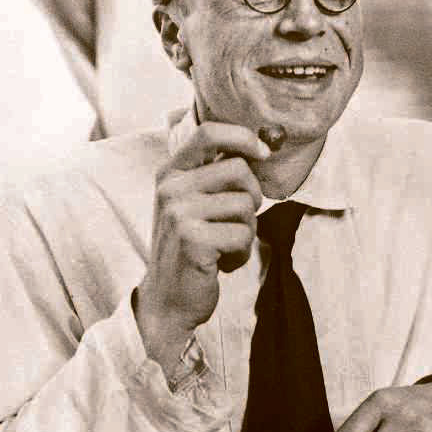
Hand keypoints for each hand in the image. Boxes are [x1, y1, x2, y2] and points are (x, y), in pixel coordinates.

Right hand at [135, 122, 269, 373]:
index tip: (264, 153)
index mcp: (170, 173)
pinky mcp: (193, 240)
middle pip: (239, 170)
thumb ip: (216, 176)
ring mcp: (179, 214)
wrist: (167, 299)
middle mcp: (170, 188)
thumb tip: (263, 148)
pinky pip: (243, 235)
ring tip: (224, 246)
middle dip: (252, 197)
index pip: (208, 132)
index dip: (244, 137)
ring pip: (245, 205)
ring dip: (247, 231)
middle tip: (238, 222)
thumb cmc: (191, 249)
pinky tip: (222, 263)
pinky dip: (241, 254)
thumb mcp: (193, 205)